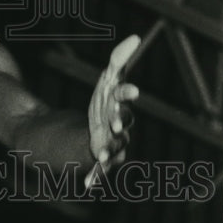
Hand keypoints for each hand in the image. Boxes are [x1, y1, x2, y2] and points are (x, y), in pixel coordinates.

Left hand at [85, 34, 139, 186]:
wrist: (87, 131)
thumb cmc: (103, 105)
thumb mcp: (107, 82)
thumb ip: (119, 60)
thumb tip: (135, 37)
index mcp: (117, 107)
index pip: (121, 99)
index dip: (124, 94)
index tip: (129, 89)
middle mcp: (118, 128)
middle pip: (120, 125)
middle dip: (118, 122)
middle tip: (112, 123)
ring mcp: (110, 146)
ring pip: (113, 149)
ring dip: (109, 151)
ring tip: (102, 154)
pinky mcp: (98, 161)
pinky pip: (99, 171)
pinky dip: (96, 177)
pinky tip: (89, 185)